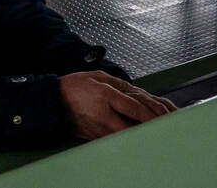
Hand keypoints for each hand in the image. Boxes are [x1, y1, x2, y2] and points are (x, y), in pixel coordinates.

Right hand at [59, 71, 176, 139]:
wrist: (53, 102)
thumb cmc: (75, 87)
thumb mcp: (99, 77)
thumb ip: (121, 85)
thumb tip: (137, 92)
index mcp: (106, 97)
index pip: (134, 108)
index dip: (151, 114)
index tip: (163, 117)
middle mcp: (104, 116)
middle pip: (133, 128)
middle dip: (149, 129)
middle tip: (163, 127)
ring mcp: (100, 130)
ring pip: (126, 136)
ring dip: (140, 134)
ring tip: (154, 132)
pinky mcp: (96, 138)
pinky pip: (116, 139)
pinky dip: (128, 137)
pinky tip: (136, 135)